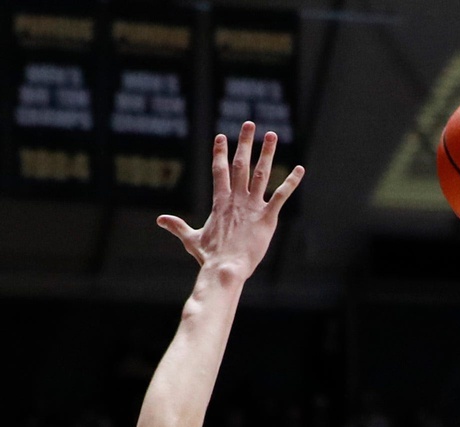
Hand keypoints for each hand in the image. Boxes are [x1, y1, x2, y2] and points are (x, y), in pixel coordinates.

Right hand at [159, 122, 303, 281]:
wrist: (225, 268)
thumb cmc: (209, 257)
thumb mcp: (191, 239)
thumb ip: (178, 226)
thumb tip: (160, 220)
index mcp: (220, 202)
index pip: (219, 171)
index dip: (220, 153)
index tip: (221, 137)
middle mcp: (236, 200)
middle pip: (241, 165)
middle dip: (245, 143)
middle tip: (249, 124)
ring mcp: (253, 207)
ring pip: (261, 174)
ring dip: (267, 153)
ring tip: (272, 135)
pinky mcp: (267, 217)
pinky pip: (281, 196)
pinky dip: (291, 182)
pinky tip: (300, 169)